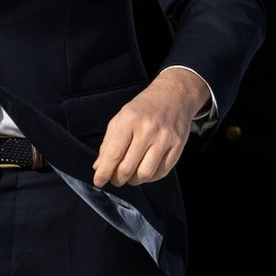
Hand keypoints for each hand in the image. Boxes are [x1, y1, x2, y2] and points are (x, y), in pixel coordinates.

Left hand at [92, 68, 209, 187]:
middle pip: (128, 167)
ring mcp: (165, 138)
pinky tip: (144, 170)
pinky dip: (150, 178)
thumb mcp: (121, 117)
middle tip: (114, 179)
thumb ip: (108, 142)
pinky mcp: (177, 146)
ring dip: (134, 181)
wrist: (174, 95)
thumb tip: (99, 166)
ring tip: (129, 176)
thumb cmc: (144, 108)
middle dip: (117, 179)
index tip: (98, 181)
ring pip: (145, 173)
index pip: (114, 153)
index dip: (104, 171)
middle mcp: (148, 129)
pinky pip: (161, 172)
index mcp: (129, 120)